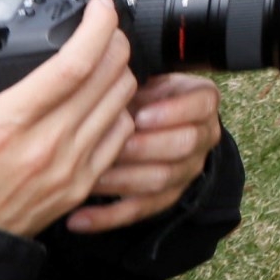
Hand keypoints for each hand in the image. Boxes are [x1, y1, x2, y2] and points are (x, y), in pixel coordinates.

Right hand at [0, 0, 138, 236]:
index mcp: (2, 127)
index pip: (74, 64)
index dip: (98, 24)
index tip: (99, 5)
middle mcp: (45, 148)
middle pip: (111, 76)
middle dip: (113, 39)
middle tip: (99, 26)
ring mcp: (67, 171)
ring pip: (122, 103)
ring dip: (118, 73)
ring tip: (100, 58)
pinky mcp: (76, 189)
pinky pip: (119, 137)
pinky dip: (118, 111)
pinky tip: (98, 101)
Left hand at [68, 73, 220, 233]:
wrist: (155, 125)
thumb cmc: (143, 96)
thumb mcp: (147, 77)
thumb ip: (134, 74)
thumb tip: (105, 61)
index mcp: (200, 101)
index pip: (201, 104)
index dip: (173, 111)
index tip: (141, 113)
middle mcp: (202, 137)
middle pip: (184, 144)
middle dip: (146, 146)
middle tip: (114, 146)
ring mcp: (185, 170)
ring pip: (161, 180)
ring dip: (123, 180)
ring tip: (89, 178)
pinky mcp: (165, 198)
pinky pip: (140, 211)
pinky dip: (107, 217)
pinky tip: (78, 218)